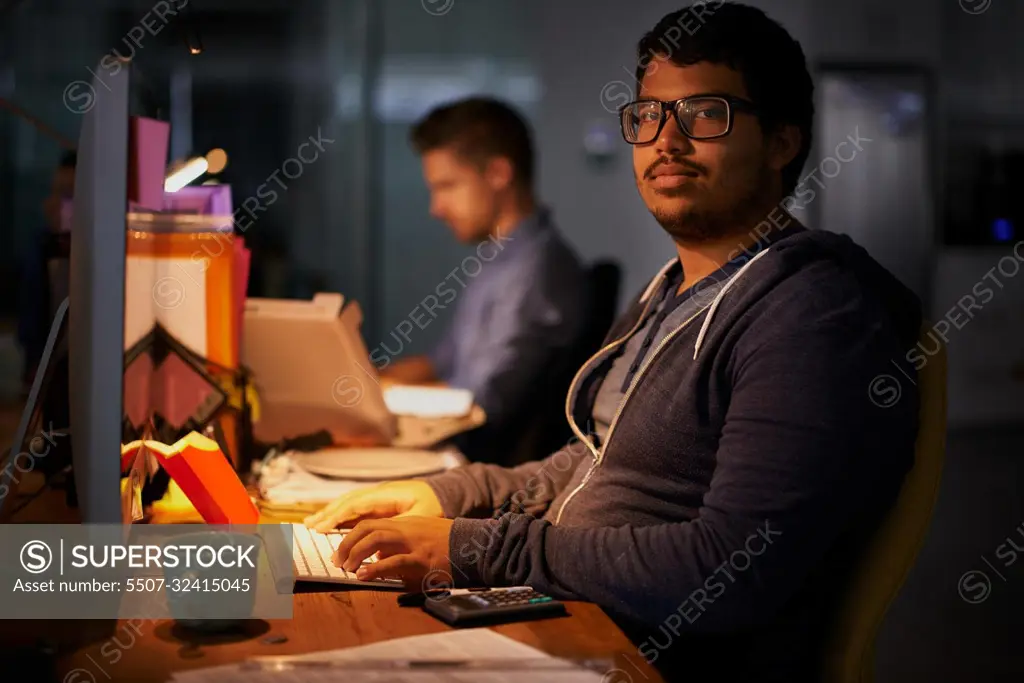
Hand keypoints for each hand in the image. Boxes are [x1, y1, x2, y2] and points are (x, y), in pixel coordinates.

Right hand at [303, 480, 443, 531]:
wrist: (445, 492)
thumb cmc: (435, 505)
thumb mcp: (422, 517)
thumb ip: (400, 531)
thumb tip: (380, 548)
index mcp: (387, 495)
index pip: (356, 503)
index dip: (338, 515)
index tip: (322, 527)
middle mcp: (378, 493)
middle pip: (347, 501)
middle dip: (328, 513)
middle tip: (309, 526)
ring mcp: (378, 496)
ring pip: (348, 503)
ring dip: (330, 512)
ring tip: (312, 523)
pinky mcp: (379, 502)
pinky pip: (355, 507)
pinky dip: (341, 514)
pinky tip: (330, 522)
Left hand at [333, 516, 453, 586]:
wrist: (474, 545)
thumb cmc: (449, 543)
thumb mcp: (421, 536)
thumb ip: (399, 543)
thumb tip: (378, 558)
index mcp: (405, 524)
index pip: (370, 524)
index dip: (351, 537)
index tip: (341, 551)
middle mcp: (406, 530)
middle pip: (368, 528)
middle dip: (347, 544)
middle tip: (338, 560)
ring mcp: (413, 544)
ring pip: (376, 540)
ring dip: (356, 553)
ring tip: (346, 567)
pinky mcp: (421, 560)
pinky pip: (393, 562)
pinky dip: (375, 569)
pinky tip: (363, 575)